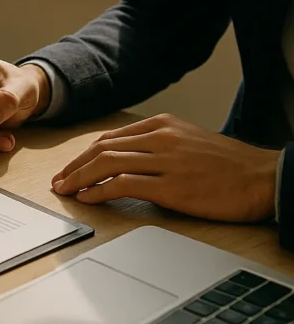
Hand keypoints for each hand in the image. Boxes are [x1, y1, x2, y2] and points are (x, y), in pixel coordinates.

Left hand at [52, 114, 279, 221]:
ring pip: (107, 163)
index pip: (111, 138)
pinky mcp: (171, 186)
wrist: (265, 178)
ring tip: (65, 191)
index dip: (85, 155)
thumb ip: (159, 147)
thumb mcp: (190, 142)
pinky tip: (88, 198)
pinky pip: (123, 185)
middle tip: (59, 181)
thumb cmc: (231, 166)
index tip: (71, 169)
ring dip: (79, 178)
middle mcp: (161, 137)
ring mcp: (165, 161)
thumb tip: (128, 164)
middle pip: (102, 148)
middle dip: (74, 167)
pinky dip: (99, 191)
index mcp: (163, 124)